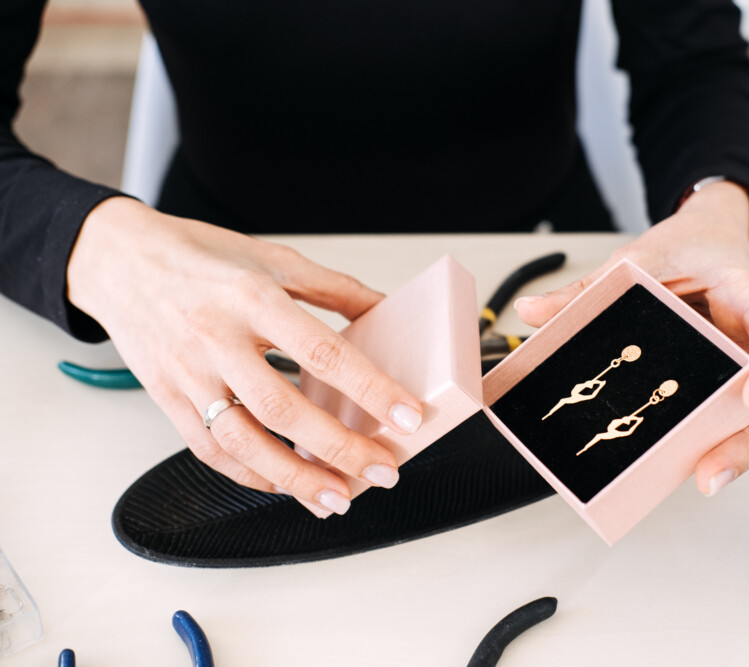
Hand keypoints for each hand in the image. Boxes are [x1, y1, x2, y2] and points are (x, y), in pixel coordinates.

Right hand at [67, 197, 422, 515]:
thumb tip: (385, 310)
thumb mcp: (272, 258)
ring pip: (244, 442)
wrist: (119, 260)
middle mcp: (217, 339)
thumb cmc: (197, 257)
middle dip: (341, 449)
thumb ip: (334, 288)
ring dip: (296, 478)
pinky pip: (210, 450)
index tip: (408, 415)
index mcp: (252, 298)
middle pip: (284, 409)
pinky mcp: (167, 400)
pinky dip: (252, 475)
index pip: (322, 352)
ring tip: (339, 496)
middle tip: (383, 470)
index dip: (370, 389)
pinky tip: (286, 484)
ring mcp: (189, 374)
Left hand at [515, 181, 748, 495]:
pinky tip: (691, 466)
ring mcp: (744, 364)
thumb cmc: (689, 246)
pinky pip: (731, 415)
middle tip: (712, 471)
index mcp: (746, 300)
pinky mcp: (725, 381)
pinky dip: (719, 441)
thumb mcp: (640, 258)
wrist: (706, 237)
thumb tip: (531, 312)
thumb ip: (588, 287)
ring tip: (704, 479)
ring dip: (739, 452)